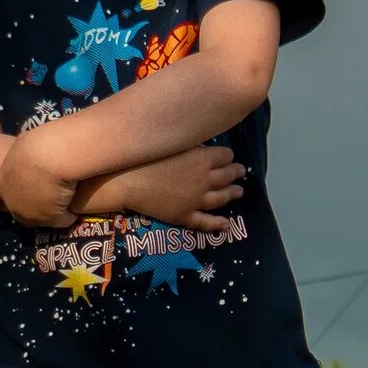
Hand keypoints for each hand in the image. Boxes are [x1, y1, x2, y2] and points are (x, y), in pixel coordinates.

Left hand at [0, 129, 83, 227]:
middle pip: (18, 212)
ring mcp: (30, 214)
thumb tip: (24, 143)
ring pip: (41, 218)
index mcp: (0, 184)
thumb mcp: (23, 144)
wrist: (51, 157)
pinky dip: (68, 215)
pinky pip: (61, 220)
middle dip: (29, 207)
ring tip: (64, 201)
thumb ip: (20, 152)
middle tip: (44, 199)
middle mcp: (12, 203)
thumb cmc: (37, 144)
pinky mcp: (50, 219)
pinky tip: (75, 207)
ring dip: (50, 211)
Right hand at [95, 144, 247, 232]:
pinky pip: (205, 222)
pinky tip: (226, 224)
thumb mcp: (174, 143)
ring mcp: (197, 200)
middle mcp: (205, 180)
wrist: (127, 180)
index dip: (226, 156)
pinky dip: (217, 224)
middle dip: (235, 173)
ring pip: (221, 198)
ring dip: (232, 194)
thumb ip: (193, 146)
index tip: (225, 156)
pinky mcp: (185, 216)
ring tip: (239, 192)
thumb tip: (205, 148)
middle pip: (228, 176)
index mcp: (204, 159)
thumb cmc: (147, 156)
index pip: (226, 156)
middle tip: (240, 172)